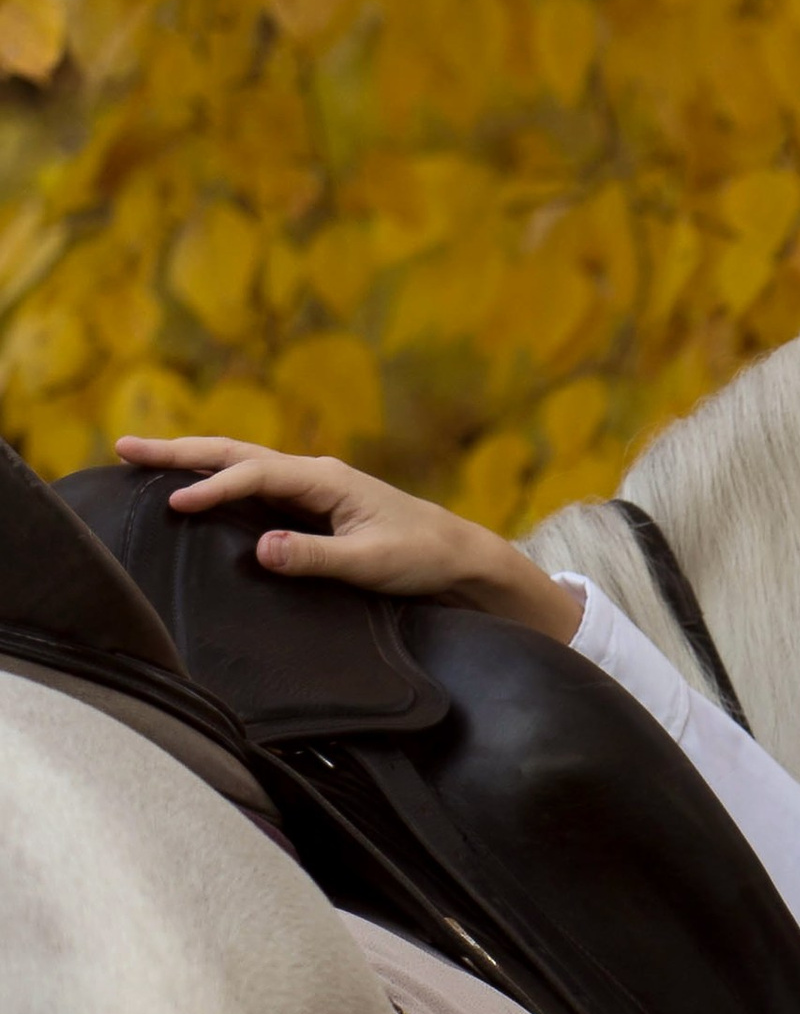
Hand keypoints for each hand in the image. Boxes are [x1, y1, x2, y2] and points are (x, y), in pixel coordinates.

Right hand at [112, 435, 584, 643]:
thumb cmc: (421, 559)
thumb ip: (315, 558)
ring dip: (193, 460)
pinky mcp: (314, 504)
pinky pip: (255, 484)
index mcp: (325, 479)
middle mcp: (314, 473)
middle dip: (179, 452)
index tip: (175, 504)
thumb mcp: (369, 565)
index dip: (212, 489)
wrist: (460, 557)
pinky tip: (196, 487)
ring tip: (143, 458)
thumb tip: (261, 548)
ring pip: (241, 463)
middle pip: (235, 454)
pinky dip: (218, 478)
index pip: (254, 477)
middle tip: (124, 448)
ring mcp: (313, 485)